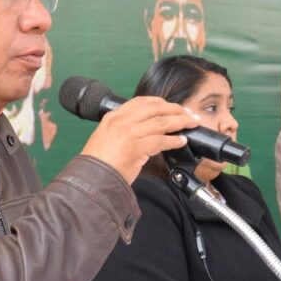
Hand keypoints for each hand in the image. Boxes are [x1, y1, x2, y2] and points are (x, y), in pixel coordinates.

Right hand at [80, 97, 197, 183]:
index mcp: (114, 116)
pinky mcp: (135, 148)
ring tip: (191, 124)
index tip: (174, 107)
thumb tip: (151, 129)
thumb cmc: (100, 162)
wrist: (90, 178)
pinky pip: (160, 141)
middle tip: (189, 114)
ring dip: (180, 122)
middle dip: (176, 110)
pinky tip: (182, 141)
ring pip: (161, 122)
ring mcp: (128, 133)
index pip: (142, 101)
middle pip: (156, 108)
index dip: (162, 103)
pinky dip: (174, 141)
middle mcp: (121, 121)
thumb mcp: (108, 137)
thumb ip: (127, 129)